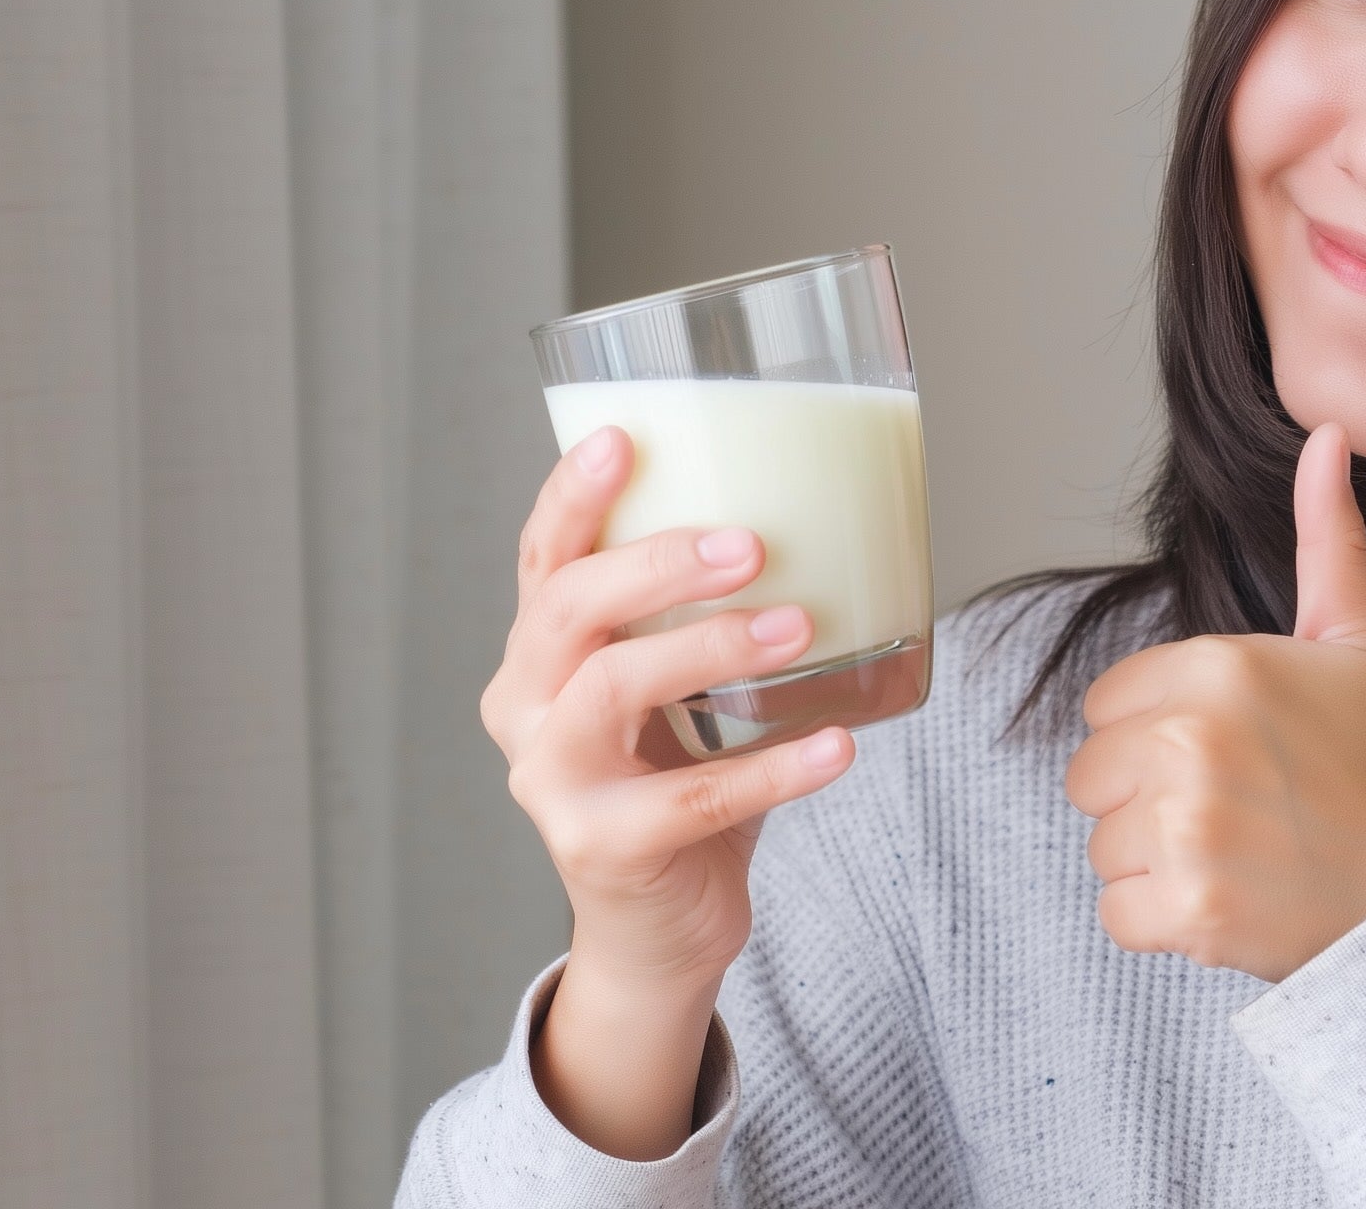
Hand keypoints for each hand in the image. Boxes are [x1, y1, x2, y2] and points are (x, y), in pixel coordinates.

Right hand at [482, 425, 856, 1159]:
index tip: (623, 436)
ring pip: (612, 692)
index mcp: (539, 658)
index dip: (573, 496)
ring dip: (710, 647)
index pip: (543, 559)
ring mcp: (554, 784)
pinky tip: (839, 746)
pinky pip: (692, 800)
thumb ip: (704, 616)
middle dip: (656, 565)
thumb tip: (824, 510)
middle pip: (567, 611)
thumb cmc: (677, 783)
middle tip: (749, 543)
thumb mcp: (676, 691)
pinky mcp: (602, 850)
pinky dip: (775, 769)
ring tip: (799, 626)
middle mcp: (526, 712)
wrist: (658, 929)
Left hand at [1065, 423, 1365, 981]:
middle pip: (1091, 774)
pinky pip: (1117, 914)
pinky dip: (1162, 922)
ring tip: (1238, 854)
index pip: (1106, 705)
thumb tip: (1326, 435)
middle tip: (1235, 809)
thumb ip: (1326, 537)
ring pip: (1103, 844)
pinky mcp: (1185, 908)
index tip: (1230, 754)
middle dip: (1147, 798)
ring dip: (1156, 862)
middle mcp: (1192, 739)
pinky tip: (1228, 902)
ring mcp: (1186, 828)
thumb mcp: (1355, 642)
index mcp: (1219, 666)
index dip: (1158, 733)